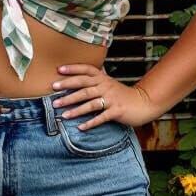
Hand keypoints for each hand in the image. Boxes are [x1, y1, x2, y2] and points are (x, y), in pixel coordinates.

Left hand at [50, 63, 164, 128]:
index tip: (59, 70)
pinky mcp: (117, 111)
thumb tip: (82, 73)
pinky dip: (90, 123)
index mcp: (103, 78)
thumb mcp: (109, 83)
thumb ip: (97, 79)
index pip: (86, 69)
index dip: (73, 69)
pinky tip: (80, 127)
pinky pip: (101, 117)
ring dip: (75, 109)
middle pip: (84, 85)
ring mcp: (111, 99)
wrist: (143, 103)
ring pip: (90, 103)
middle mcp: (106, 86)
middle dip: (68, 88)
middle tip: (53, 90)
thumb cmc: (122, 94)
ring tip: (62, 114)